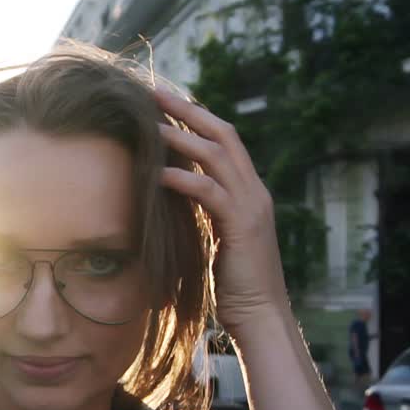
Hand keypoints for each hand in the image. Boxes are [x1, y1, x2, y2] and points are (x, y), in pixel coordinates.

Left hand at [152, 90, 289, 333]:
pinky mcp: (242, 226)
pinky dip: (183, 178)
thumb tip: (171, 196)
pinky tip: (157, 173)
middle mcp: (254, 191)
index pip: (225, 140)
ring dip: (181, 137)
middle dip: (188, 111)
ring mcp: (251, 206)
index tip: (165, 102)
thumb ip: (202, 214)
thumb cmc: (232, 285)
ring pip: (217, 156)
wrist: (260, 316)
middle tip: (154, 93)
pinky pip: (210, 192)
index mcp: (248, 192)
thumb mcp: (214, 239)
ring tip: (149, 125)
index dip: (196, 118)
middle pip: (223, 134)